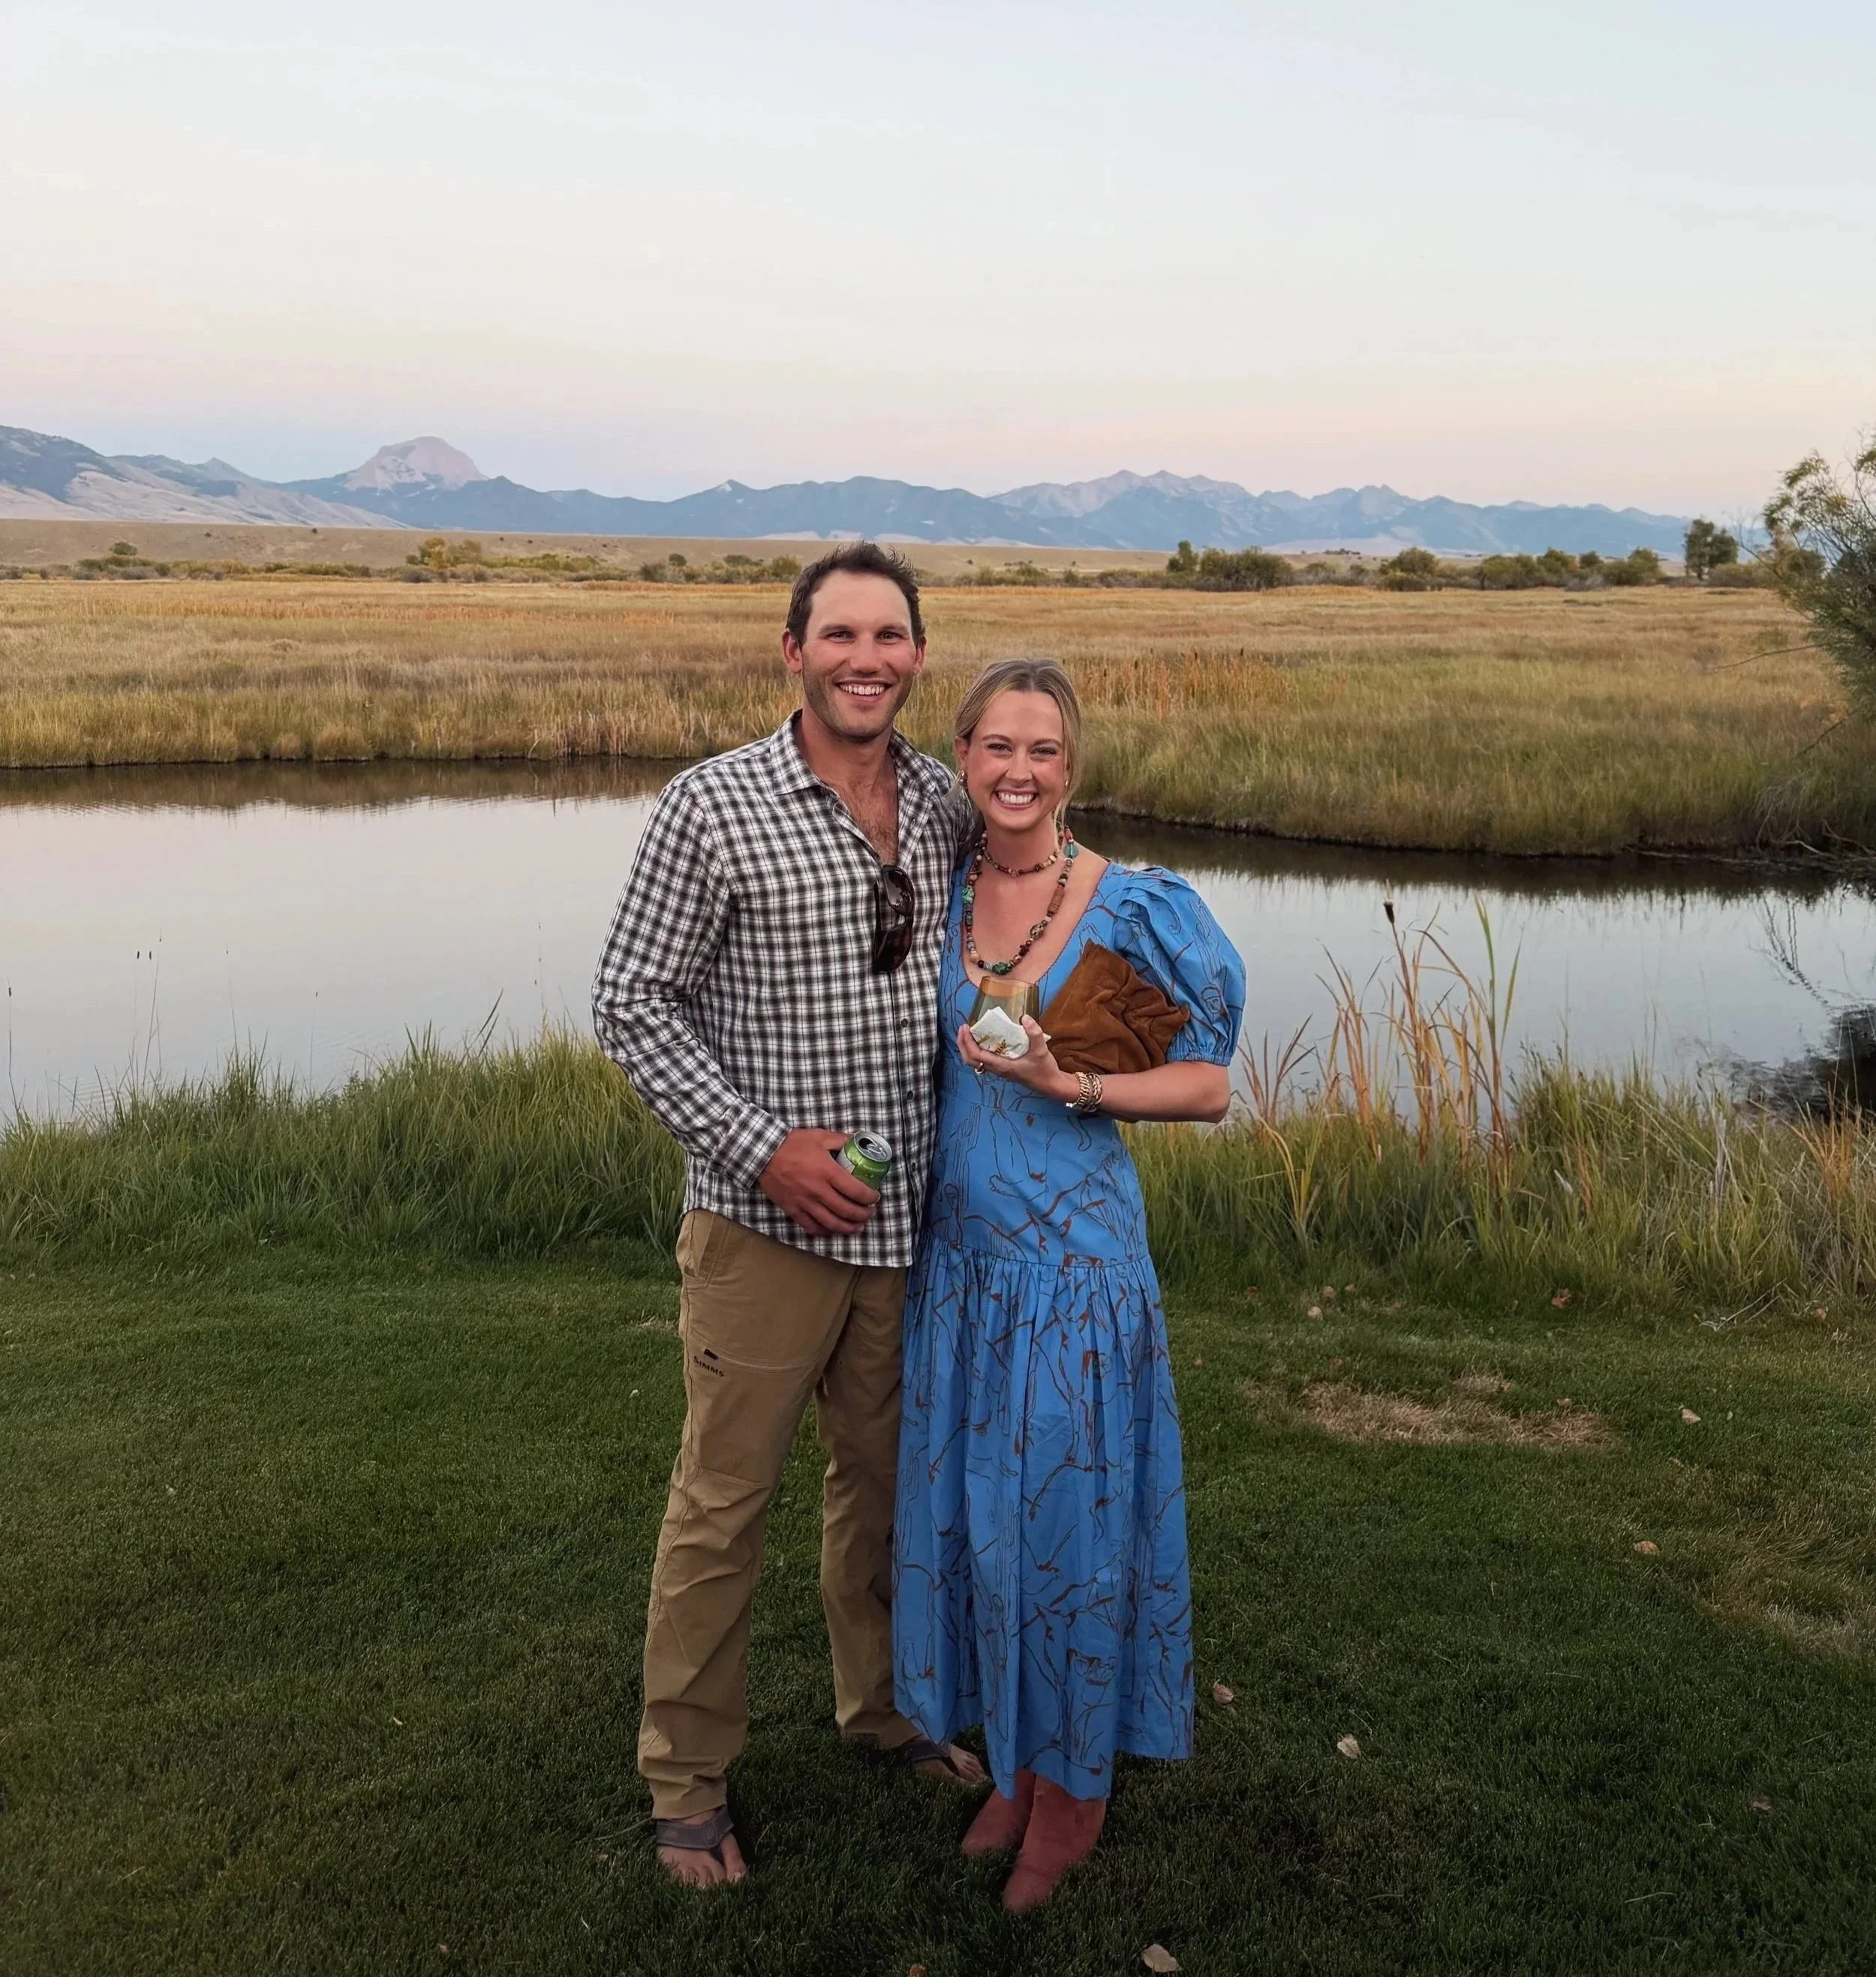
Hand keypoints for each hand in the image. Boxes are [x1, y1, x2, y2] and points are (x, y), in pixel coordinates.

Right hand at [758, 1128, 880, 1236]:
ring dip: (849, 1228)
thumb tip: (858, 1142)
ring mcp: (805, 1203)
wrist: (762, 1153)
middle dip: (863, 1215)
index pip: (857, 1191)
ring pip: (832, 1224)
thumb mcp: (820, 1136)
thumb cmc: (792, 1143)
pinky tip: (832, 1230)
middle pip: (847, 1211)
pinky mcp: (793, 1210)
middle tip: (869, 1213)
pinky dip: (825, 1232)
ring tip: (857, 1227)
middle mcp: (819, 1191)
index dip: (870, 1198)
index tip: (875, 1197)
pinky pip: (812, 1227)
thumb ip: (841, 1140)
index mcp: (828, 1172)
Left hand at [957, 1016, 1075, 1102]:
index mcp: (1002, 1066)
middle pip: (970, 1060)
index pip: (976, 1056)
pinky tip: (985, 1039)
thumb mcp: (1041, 1050)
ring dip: (969, 1047)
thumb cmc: (1044, 1070)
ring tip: (970, 1032)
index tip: (965, 1027)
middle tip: (963, 1028)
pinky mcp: (1003, 1069)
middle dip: (962, 1044)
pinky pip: (984, 1060)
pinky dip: (978, 1050)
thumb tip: (1025, 1017)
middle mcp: (997, 1069)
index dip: (967, 1042)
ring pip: (975, 1062)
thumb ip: (1034, 1033)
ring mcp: (999, 1070)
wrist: (1050, 1085)